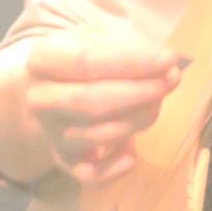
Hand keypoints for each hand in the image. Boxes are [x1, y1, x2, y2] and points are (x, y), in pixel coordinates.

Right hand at [0, 24, 189, 188]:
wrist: (50, 90)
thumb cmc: (83, 58)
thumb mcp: (101, 36)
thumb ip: (131, 45)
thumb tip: (165, 64)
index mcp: (43, 60)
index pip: (86, 61)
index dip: (132, 62)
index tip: (169, 58)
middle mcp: (40, 100)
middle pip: (90, 103)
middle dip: (138, 93)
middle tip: (171, 80)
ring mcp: (52, 134)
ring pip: (98, 135)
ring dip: (138, 120)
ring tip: (157, 102)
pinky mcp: (65, 162)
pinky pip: (90, 175)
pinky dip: (115, 169)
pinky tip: (132, 153)